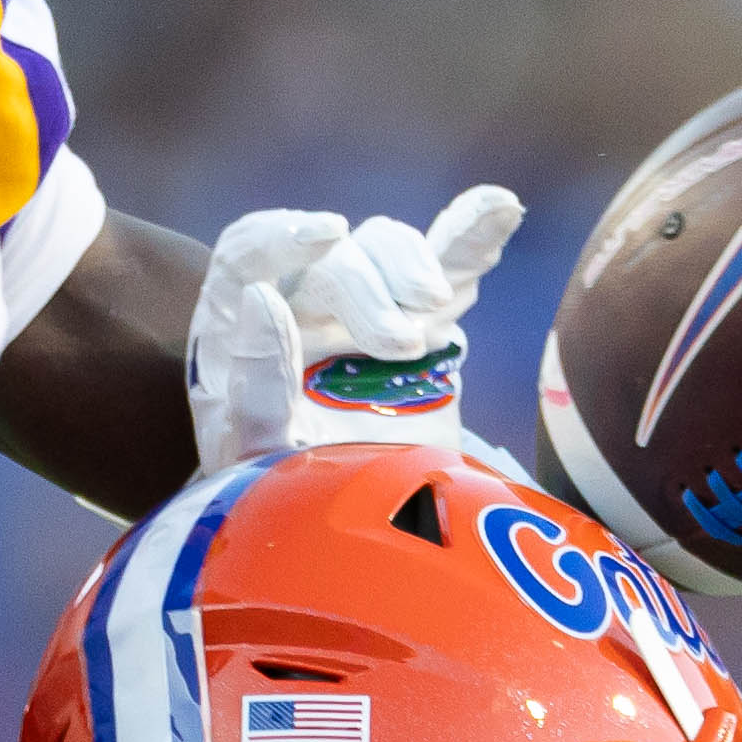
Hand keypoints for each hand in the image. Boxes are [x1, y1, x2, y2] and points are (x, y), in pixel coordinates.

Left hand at [195, 186, 526, 464]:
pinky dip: (472, 237)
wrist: (348, 534)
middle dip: (368, 288)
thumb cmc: (286, 497)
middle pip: (333, 256)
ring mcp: (365, 307)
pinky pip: (448, 268)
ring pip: (387, 248)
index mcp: (240, 327)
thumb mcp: (255, 457)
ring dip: (414, 265)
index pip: (250, 252)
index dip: (282, 235)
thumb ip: (255, 387)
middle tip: (397, 344)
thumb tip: (262, 296)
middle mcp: (300, 305)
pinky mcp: (424, 322)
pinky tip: (500, 207)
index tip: (324, 236)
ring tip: (430, 309)